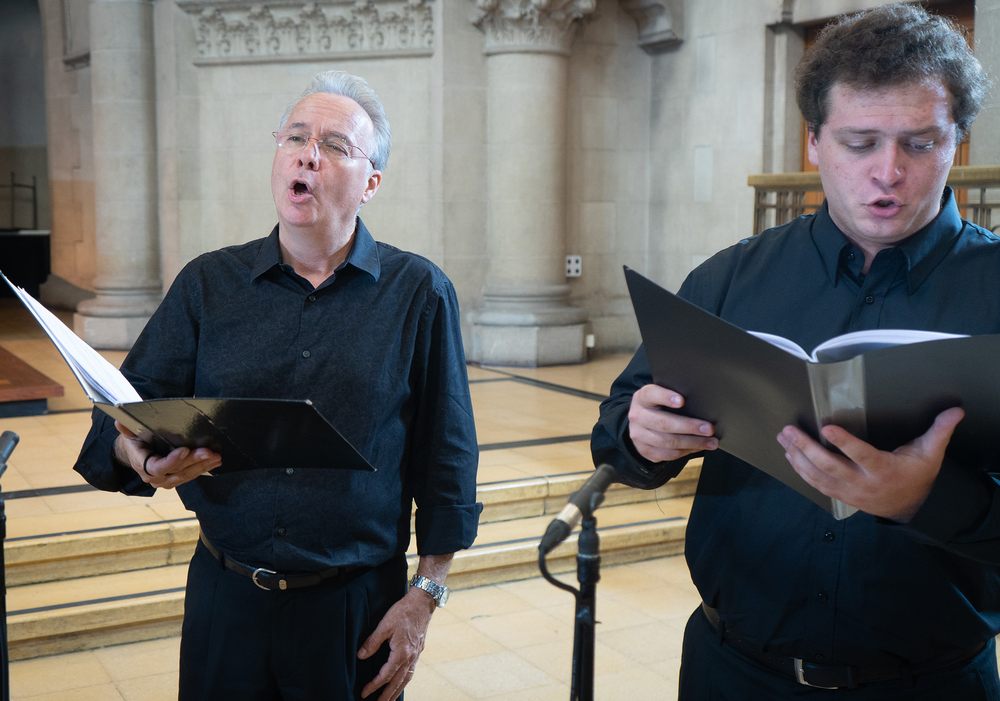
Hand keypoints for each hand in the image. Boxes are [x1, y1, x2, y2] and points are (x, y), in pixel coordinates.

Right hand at [114, 421, 221, 489]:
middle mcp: (155, 477)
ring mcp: (166, 480)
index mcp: (142, 465)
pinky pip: (190, 475)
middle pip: (177, 471)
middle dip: (194, 461)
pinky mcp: (175, 479)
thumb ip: (126, 428)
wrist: (135, 454)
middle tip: (209, 452)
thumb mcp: (129, 433)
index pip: (158, 467)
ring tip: (216, 457)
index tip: (185, 450)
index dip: (172, 461)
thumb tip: (120, 421)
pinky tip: (214, 462)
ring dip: (203, 466)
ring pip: (186, 475)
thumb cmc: (135, 441)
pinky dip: (204, 469)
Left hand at [357, 587, 433, 700]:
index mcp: (401, 652)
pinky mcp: (418, 650)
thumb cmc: (403, 611)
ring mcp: (416, 654)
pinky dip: (405, 680)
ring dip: (397, 691)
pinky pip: (412, 671)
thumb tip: (361, 656)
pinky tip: (401, 682)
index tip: (364, 692)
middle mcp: (410, 657)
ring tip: (390, 700)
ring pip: (406, 678)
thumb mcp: (384, 625)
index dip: (374, 685)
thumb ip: (372, 642)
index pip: (385, 675)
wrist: (422, 602)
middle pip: (398, 682)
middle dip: (387, 695)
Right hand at [628, 384, 717, 462]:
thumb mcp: (660, 398)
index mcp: (642, 398)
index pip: (651, 394)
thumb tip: (702, 406)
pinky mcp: (644, 451)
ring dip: (693, 443)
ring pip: (668, 442)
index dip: (666, 397)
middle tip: (709, 429)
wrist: (640, 425)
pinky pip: (668, 454)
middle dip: (689, 426)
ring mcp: (639, 435)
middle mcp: (637, 416)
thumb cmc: (658, 407)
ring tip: (711, 442)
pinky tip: (698, 447)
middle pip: (664, 423)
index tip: (682, 401)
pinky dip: (686, 452)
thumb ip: (674, 398)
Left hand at [777, 407, 964, 521]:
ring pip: (817, 476)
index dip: (844, 442)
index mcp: (884, 470)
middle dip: (806, 448)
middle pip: (829, 466)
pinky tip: (789, 455)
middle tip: (790, 431)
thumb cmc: (918, 475)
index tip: (827, 427)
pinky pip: (816, 484)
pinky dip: (800, 470)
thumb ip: (940, 431)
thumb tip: (956, 410)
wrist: (912, 508)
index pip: (861, 455)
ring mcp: (849, 492)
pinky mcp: (841, 496)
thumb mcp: (931, 454)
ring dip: (797, 457)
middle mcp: (863, 483)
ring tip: (783, 438)